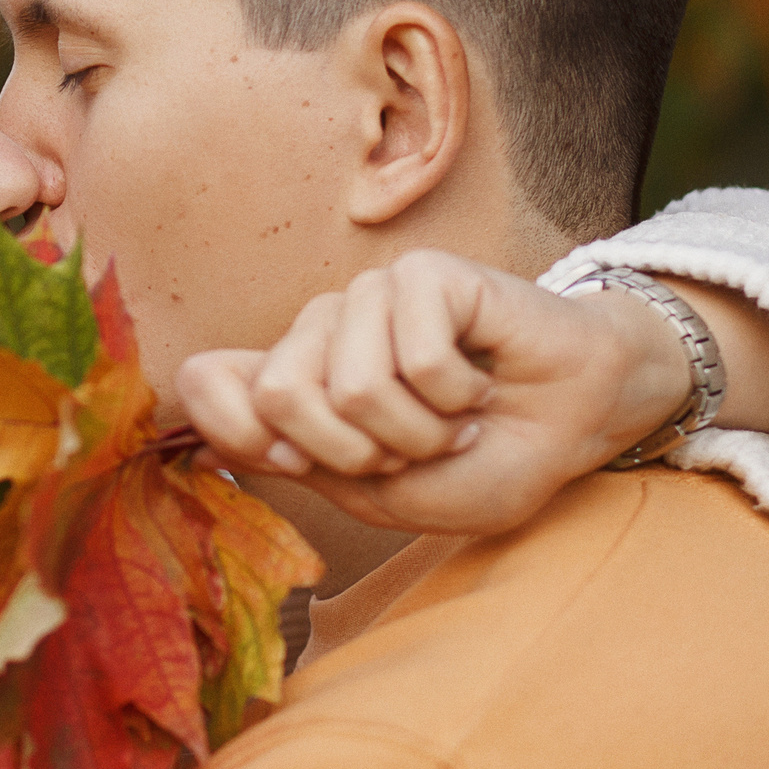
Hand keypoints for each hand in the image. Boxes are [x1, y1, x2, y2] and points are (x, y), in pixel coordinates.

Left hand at [176, 250, 694, 536]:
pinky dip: (457, 397)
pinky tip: (479, 387)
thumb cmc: (481, 460)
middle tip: (410, 450)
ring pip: (353, 386)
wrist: (574, 428)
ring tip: (454, 420)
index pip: (205, 382)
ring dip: (420, 431)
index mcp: (295, 383)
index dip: (238, 432)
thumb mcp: (377, 492)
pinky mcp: (420, 275)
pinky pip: (414, 359)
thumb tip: (194, 422)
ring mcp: (367, 298)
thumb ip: (288, 457)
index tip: (306, 463)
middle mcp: (319, 332)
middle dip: (357, 452)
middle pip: (278, 396)